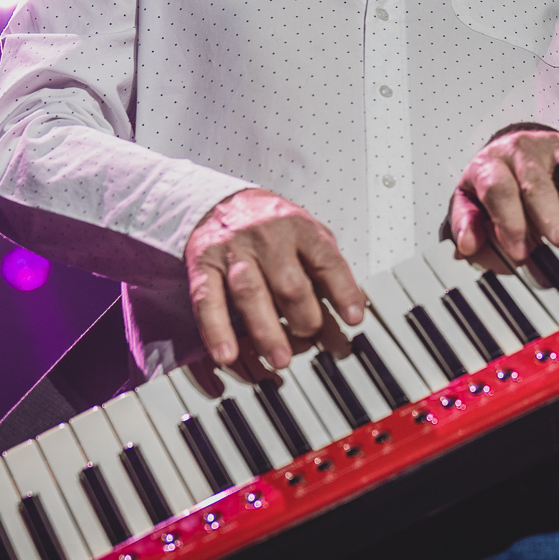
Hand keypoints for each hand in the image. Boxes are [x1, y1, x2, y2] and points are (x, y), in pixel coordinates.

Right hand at [186, 188, 363, 370]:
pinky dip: (217, 330)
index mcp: (300, 228)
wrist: (223, 200)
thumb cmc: (272, 227)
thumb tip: (351, 314)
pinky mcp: (204, 265)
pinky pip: (208, 300)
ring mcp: (234, 251)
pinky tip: (227, 355)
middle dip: (303, 317)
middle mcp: (267, 238)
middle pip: (289, 282)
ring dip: (266, 330)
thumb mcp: (307, 234)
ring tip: (280, 359)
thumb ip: (326, 269)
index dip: (343, 290)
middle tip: (309, 337)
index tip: (354, 318)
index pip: (326, 260)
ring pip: (250, 293)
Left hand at [449, 128, 558, 268]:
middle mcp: (524, 153)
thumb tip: (467, 245)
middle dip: (552, 214)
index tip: (520, 252)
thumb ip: (467, 222)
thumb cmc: (490, 181)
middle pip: (538, 183)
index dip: (509, 222)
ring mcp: (554, 148)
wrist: (508, 145)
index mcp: (492, 166)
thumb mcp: (468, 200)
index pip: (500, 192)